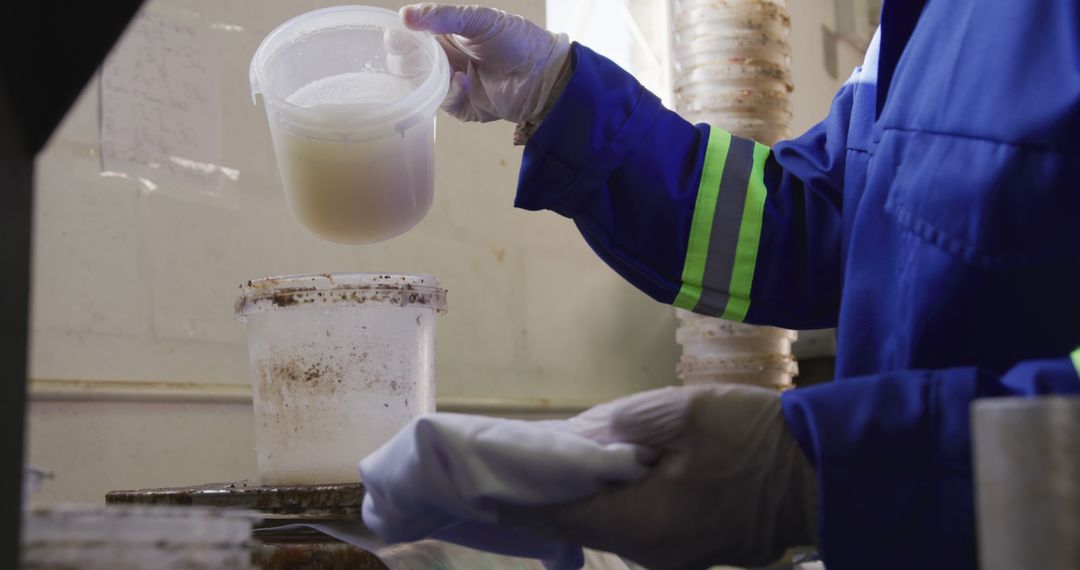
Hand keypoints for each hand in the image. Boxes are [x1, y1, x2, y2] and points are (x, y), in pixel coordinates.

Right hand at [400, 3, 570, 123]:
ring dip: (426, 78)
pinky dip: (450, 93)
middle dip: (408, 61)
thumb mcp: (478, 20)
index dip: (400, 38)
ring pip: (422, 86)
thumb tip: (405, 15)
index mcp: (447, 35)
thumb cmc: (516, 39)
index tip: (393, 38)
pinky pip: (444, 103)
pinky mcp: (464, 107)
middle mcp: (446, 60)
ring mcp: (453, 85)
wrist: (543, 73)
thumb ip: (443, 16)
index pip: (412, 37)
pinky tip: (464, 82)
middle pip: (410, 64)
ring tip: (442, 68)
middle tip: (413, 58)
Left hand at [500, 385, 818, 569]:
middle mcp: (653, 554)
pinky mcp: (692, 550)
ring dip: (580, 496)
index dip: (518, 498)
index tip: (480, 483)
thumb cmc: (756, 438)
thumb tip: (572, 440)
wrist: (827, 470)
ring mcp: (675, 558)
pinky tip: (602, 475)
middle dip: (545, 494)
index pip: (560, 515)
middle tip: (511, 463)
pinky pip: (637, 526)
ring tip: (548, 462)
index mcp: (644, 525)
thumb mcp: (682, 414)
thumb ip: (618, 426)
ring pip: (609, 526)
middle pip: (582, 524)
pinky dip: (613, 503)